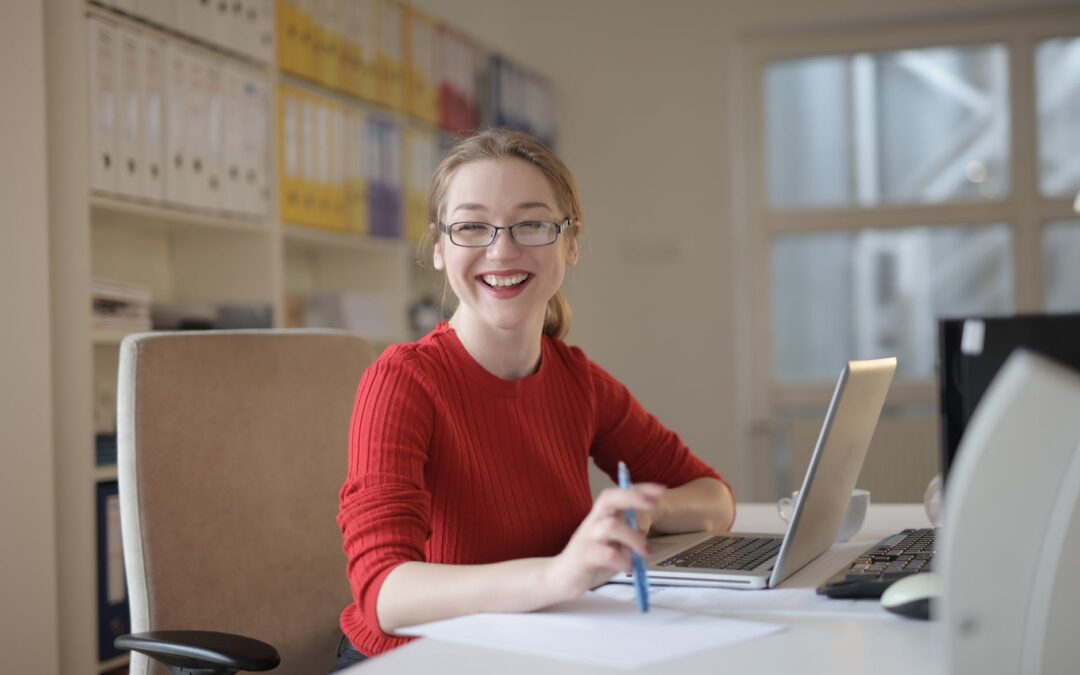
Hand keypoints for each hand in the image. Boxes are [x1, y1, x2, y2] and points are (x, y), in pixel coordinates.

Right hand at [544, 483, 666, 603]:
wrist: (562, 577)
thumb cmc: (592, 559)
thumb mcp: (614, 544)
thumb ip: (627, 537)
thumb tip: (645, 536)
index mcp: (602, 515)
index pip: (619, 493)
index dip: (640, 489)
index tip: (661, 489)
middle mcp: (593, 521)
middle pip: (609, 499)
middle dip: (632, 498)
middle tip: (653, 505)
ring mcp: (587, 537)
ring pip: (612, 526)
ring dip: (634, 539)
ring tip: (644, 553)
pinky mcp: (584, 556)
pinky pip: (607, 554)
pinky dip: (623, 561)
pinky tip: (627, 568)